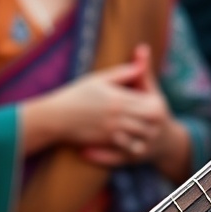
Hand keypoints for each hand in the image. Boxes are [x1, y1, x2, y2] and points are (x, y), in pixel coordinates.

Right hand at [23, 51, 153, 153]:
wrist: (56, 117)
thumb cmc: (75, 95)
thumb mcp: (97, 79)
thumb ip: (120, 73)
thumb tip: (139, 66)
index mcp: (118, 97)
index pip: (149, 101)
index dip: (155, 101)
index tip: (152, 99)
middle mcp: (118, 114)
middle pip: (150, 117)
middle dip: (154, 117)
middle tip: (152, 116)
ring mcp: (113, 129)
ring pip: (142, 133)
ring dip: (146, 130)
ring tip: (144, 127)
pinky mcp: (106, 140)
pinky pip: (128, 145)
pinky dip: (134, 142)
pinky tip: (132, 138)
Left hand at [79, 45, 191, 180]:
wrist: (165, 140)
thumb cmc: (150, 108)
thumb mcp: (148, 88)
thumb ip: (142, 70)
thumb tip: (142, 47)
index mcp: (154, 107)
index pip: (129, 100)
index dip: (109, 98)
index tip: (88, 93)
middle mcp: (152, 128)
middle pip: (123, 121)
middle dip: (101, 120)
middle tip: (75, 116)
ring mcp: (144, 146)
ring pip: (120, 143)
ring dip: (100, 140)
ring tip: (77, 135)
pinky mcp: (135, 160)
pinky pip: (116, 159)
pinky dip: (101, 156)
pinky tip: (84, 152)